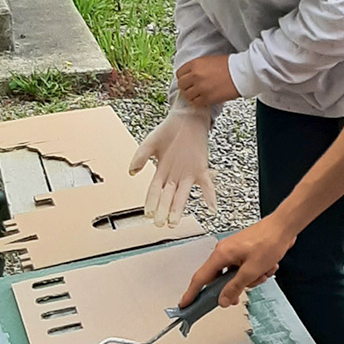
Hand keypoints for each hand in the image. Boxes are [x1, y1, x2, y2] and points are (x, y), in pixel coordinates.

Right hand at [129, 109, 216, 226]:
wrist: (188, 118)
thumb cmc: (169, 131)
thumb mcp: (150, 143)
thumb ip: (140, 157)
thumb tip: (131, 172)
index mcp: (161, 172)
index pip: (154, 191)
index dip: (151, 202)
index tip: (148, 215)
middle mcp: (175, 176)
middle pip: (168, 197)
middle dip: (164, 211)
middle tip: (160, 224)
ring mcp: (188, 174)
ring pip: (183, 195)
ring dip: (179, 208)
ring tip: (174, 222)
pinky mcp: (201, 168)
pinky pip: (206, 184)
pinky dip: (209, 196)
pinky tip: (212, 208)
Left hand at [176, 56, 239, 107]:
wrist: (241, 73)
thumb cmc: (230, 65)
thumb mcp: (209, 60)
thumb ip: (198, 67)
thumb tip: (191, 75)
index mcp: (195, 64)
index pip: (179, 73)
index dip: (183, 78)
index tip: (186, 80)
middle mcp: (195, 75)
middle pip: (181, 85)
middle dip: (185, 87)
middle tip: (191, 88)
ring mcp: (200, 87)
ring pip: (186, 95)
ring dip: (191, 96)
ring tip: (197, 95)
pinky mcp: (207, 98)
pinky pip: (195, 103)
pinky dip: (197, 102)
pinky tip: (202, 100)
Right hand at [179, 215, 295, 307]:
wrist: (284, 226)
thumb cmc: (269, 241)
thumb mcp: (252, 270)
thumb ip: (235, 287)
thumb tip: (223, 300)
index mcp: (221, 254)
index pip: (200, 278)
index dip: (191, 293)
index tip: (185, 304)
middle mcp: (224, 251)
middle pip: (220, 279)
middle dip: (235, 287)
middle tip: (239, 296)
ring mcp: (234, 251)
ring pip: (235, 275)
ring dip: (250, 279)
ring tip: (263, 272)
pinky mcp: (244, 251)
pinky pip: (245, 269)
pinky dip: (256, 272)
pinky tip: (267, 267)